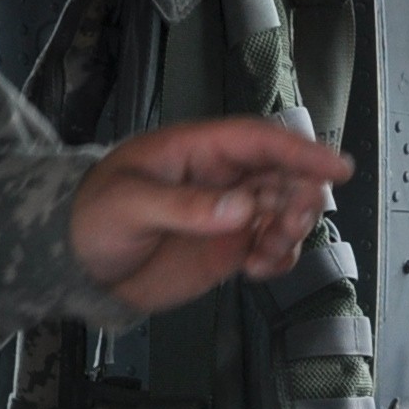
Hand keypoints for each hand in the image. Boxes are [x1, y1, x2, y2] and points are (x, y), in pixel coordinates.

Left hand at [71, 117, 354, 313]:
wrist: (73, 266)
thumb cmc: (90, 218)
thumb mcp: (129, 205)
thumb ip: (185, 206)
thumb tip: (240, 208)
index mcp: (196, 150)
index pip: (258, 141)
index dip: (300, 151)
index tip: (335, 168)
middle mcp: (220, 179)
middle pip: (282, 176)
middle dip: (299, 197)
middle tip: (292, 222)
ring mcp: (226, 215)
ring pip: (283, 213)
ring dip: (292, 229)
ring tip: (270, 250)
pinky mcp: (226, 249)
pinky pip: (269, 248)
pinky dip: (278, 258)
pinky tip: (261, 268)